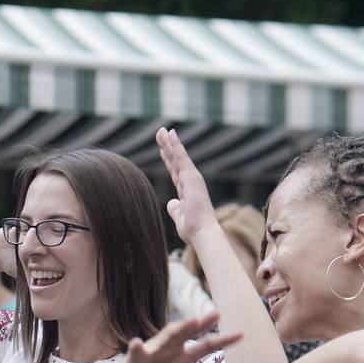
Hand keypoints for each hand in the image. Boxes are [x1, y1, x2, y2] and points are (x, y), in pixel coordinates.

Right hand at [88, 312, 240, 362]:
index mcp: (183, 360)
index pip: (207, 346)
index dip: (223, 340)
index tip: (241, 334)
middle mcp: (170, 351)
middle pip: (189, 333)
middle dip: (202, 323)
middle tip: (217, 314)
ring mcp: (152, 352)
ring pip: (167, 336)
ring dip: (178, 328)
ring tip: (191, 322)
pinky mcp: (134, 360)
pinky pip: (136, 352)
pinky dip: (137, 348)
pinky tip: (138, 344)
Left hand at [156, 128, 226, 248]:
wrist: (203, 232)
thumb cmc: (193, 230)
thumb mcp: (180, 218)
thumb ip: (175, 209)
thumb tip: (171, 203)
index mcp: (186, 191)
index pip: (175, 172)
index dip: (168, 160)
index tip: (163, 150)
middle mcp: (190, 182)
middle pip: (175, 161)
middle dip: (167, 147)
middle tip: (161, 133)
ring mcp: (192, 178)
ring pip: (177, 156)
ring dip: (169, 142)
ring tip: (162, 130)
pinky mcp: (192, 176)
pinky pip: (181, 157)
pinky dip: (176, 145)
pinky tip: (170, 134)